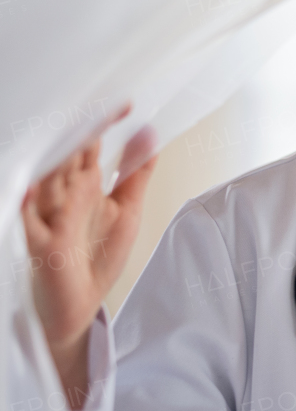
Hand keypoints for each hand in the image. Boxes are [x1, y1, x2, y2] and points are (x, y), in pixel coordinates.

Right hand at [20, 109, 156, 408]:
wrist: (79, 307)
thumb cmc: (98, 257)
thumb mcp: (128, 210)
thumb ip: (137, 173)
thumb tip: (151, 133)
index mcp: (84, 186)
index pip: (91, 147)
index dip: (103, 124)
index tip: (125, 104)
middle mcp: (64, 197)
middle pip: (67, 157)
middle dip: (79, 133)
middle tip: (92, 107)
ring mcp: (49, 219)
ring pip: (47, 182)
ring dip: (57, 160)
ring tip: (71, 136)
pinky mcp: (41, 246)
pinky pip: (29, 224)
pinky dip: (29, 207)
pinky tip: (31, 189)